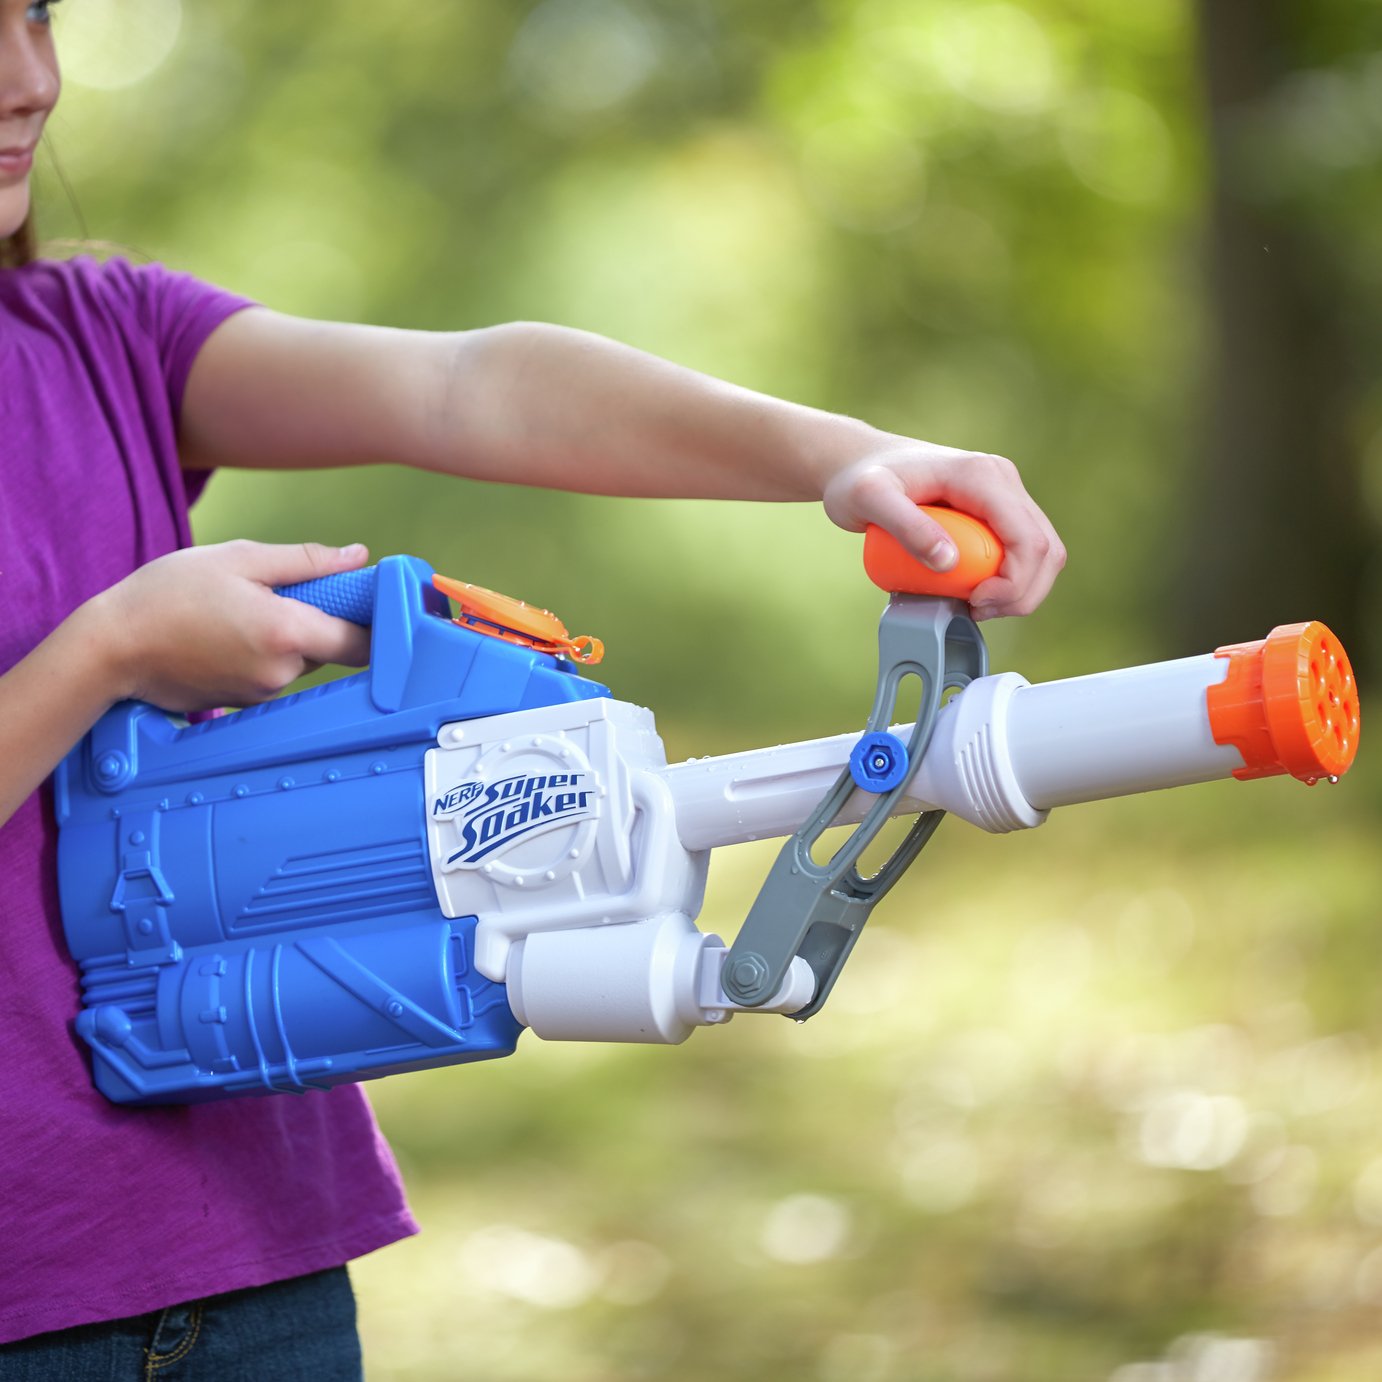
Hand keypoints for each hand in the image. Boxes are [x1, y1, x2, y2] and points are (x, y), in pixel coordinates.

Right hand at [86, 540, 372, 711]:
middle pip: (331, 646)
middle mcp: (282, 672)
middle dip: (320, 618)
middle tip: (284, 588)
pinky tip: (228, 632)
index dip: (376, 622)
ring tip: (242, 609)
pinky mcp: (245, 704)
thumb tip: (357, 557)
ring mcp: (263, 693)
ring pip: (300, 659)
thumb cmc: (168, 595)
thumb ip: (306, 560)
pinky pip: (274, 672)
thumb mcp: (238, 559)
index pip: (362, 642)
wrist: (112, 647)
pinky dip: (266, 651)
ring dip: (290, 634)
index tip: (370, 600)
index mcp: (288, 633)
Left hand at [821, 437, 1065, 618]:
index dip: (1014, 582)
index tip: (976, 602)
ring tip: (974, 604)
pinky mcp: (996, 510)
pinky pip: (1021, 551)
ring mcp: (1003, 495)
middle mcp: (1002, 480)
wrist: (858, 464)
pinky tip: (976, 592)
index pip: (1027, 538)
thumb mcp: (870, 500)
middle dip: (1020, 593)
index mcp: (981, 475)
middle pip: (1045, 549)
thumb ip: (907, 528)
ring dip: (1019, 590)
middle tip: (976, 610)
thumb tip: (948, 562)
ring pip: (1042, 553)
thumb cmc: (859, 478)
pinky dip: (1010, 580)